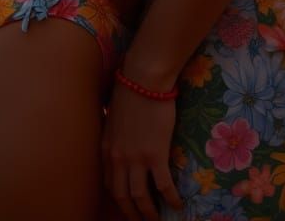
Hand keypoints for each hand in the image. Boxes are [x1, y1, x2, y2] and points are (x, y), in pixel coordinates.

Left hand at [102, 80, 182, 220]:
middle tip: (142, 220)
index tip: (128, 207)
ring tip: (158, 219)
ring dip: (150, 213)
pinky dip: (171, 199)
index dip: (119, 200)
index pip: (109, 184)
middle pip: (122, 196)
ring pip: (141, 197)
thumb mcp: (115, 116)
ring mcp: (136, 158)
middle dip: (132, 213)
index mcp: (106, 148)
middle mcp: (117, 158)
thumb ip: (116, 134)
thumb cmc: (131, 89)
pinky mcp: (155, 154)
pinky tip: (178, 205)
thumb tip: (122, 140)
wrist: (144, 79)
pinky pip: (163, 186)